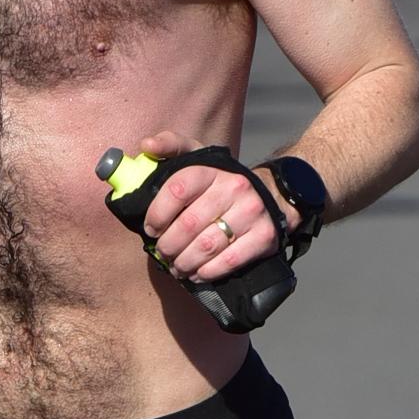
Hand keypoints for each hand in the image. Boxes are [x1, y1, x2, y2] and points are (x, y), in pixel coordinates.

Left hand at [129, 139, 294, 287]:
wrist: (272, 193)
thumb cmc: (221, 181)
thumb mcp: (198, 156)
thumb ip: (170, 146)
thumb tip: (146, 146)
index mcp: (212, 168)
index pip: (177, 190)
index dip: (158, 214)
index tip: (151, 229)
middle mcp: (234, 187)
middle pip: (189, 224)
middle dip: (169, 245)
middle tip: (163, 252)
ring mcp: (251, 212)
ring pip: (207, 246)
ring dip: (185, 262)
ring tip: (177, 266)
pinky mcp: (264, 236)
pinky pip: (230, 261)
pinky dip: (208, 272)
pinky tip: (198, 273)